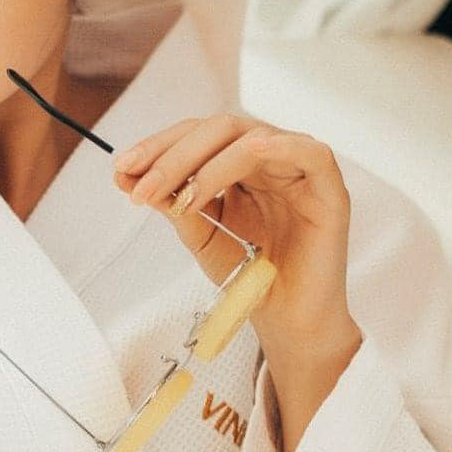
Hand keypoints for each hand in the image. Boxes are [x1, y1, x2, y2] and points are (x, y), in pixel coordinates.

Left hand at [112, 114, 356, 353]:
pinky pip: (311, 153)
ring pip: (255, 138)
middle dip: (174, 155)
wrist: (286, 321)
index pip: (196, 137)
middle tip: (141, 186)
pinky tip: (251, 152)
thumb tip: (126, 175)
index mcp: (238, 165)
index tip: (122, 169)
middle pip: (220, 130)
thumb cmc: (249, 278)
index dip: (159, 147)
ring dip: (211, 162)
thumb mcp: (199, 236)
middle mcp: (268, 159)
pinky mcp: (329, 189)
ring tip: (183, 198)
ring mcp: (299, 171)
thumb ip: (171, 202)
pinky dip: (280, 147)